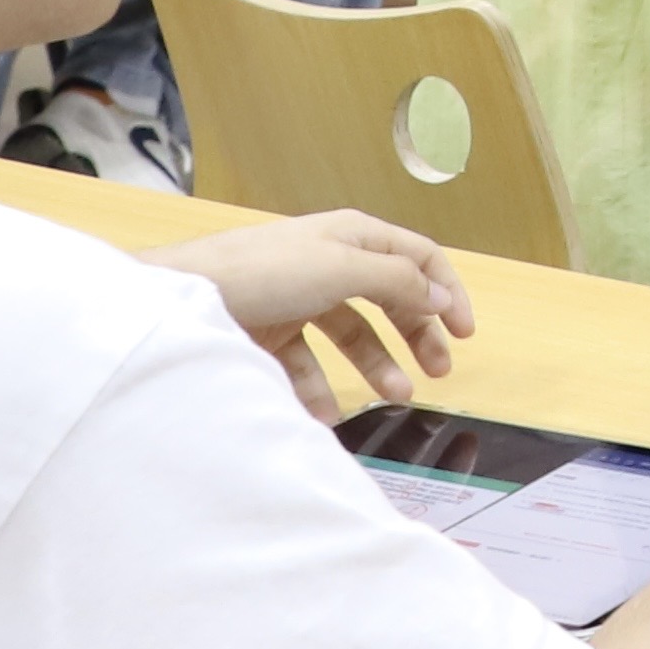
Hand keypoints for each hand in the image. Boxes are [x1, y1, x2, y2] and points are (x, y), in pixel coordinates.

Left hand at [140, 209, 474, 419]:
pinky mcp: (272, 332)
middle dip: (417, 335)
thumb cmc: (260, 271)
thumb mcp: (341, 268)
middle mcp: (331, 263)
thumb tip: (439, 296)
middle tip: (437, 373)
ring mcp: (301, 298)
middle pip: (391, 299)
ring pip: (353, 335)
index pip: (419, 258)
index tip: (466, 333)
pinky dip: (321, 390)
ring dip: (377, 366)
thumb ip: (397, 282)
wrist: (183, 297)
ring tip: (394, 396)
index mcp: (354, 236)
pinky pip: (308, 364)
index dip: (447, 291)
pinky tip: (327, 412)